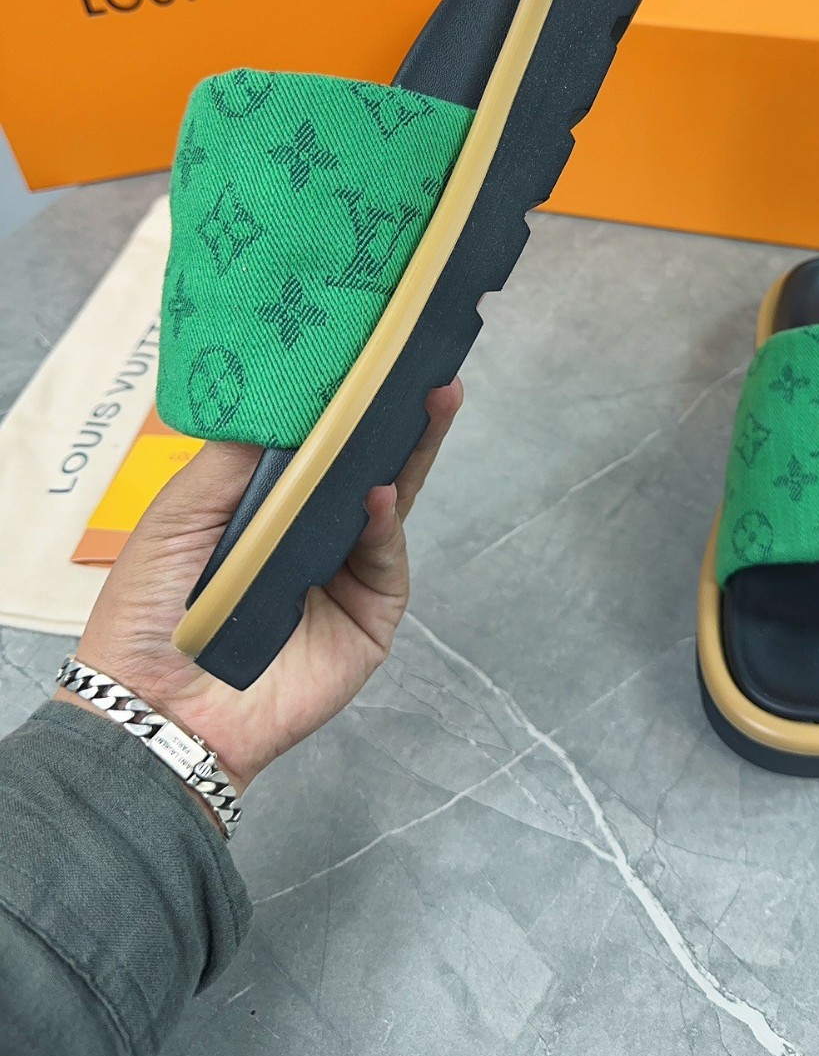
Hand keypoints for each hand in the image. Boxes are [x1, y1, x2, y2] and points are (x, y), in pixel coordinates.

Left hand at [56, 381, 461, 804]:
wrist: (156, 705)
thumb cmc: (152, 608)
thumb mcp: (181, 511)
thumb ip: (238, 455)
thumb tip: (295, 396)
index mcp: (269, 503)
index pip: (322, 443)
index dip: (350, 400)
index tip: (375, 350)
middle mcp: (315, 531)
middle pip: (371, 462)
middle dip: (402, 415)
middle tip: (430, 365)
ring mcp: (348, 572)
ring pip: (391, 500)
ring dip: (411, 451)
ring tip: (429, 400)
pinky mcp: (371, 614)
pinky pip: (385, 557)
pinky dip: (381, 523)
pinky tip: (373, 494)